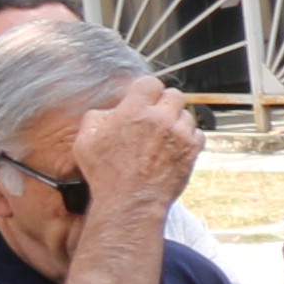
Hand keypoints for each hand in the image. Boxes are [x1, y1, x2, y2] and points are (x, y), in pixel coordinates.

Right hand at [78, 76, 205, 216]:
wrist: (130, 201)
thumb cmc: (105, 173)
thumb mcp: (86, 139)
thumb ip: (98, 116)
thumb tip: (112, 111)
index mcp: (134, 110)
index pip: (150, 82)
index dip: (145, 89)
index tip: (142, 98)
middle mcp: (160, 119)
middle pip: (174, 94)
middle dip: (164, 102)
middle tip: (154, 115)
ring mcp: (179, 135)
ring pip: (187, 114)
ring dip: (176, 120)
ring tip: (162, 135)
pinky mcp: (192, 151)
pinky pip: (197, 134)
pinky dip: (189, 137)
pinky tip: (174, 146)